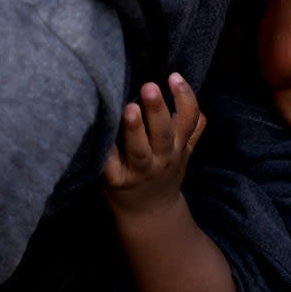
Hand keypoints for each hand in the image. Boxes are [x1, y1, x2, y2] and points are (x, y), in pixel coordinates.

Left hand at [102, 73, 206, 216]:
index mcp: (179, 146)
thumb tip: (187, 87)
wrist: (150, 215)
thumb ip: (190, 124)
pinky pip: (110, 165)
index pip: (190, 120)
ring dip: (135, 130)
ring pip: (139, 151)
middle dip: (158, 110)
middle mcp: (162, 159)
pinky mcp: (116, 181)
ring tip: (129, 109)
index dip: (185, 98)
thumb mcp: (183, 150)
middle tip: (150, 86)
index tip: (174, 76)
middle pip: (164, 134)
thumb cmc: (164, 171)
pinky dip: (106, 152)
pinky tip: (100, 134)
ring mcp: (139, 172)